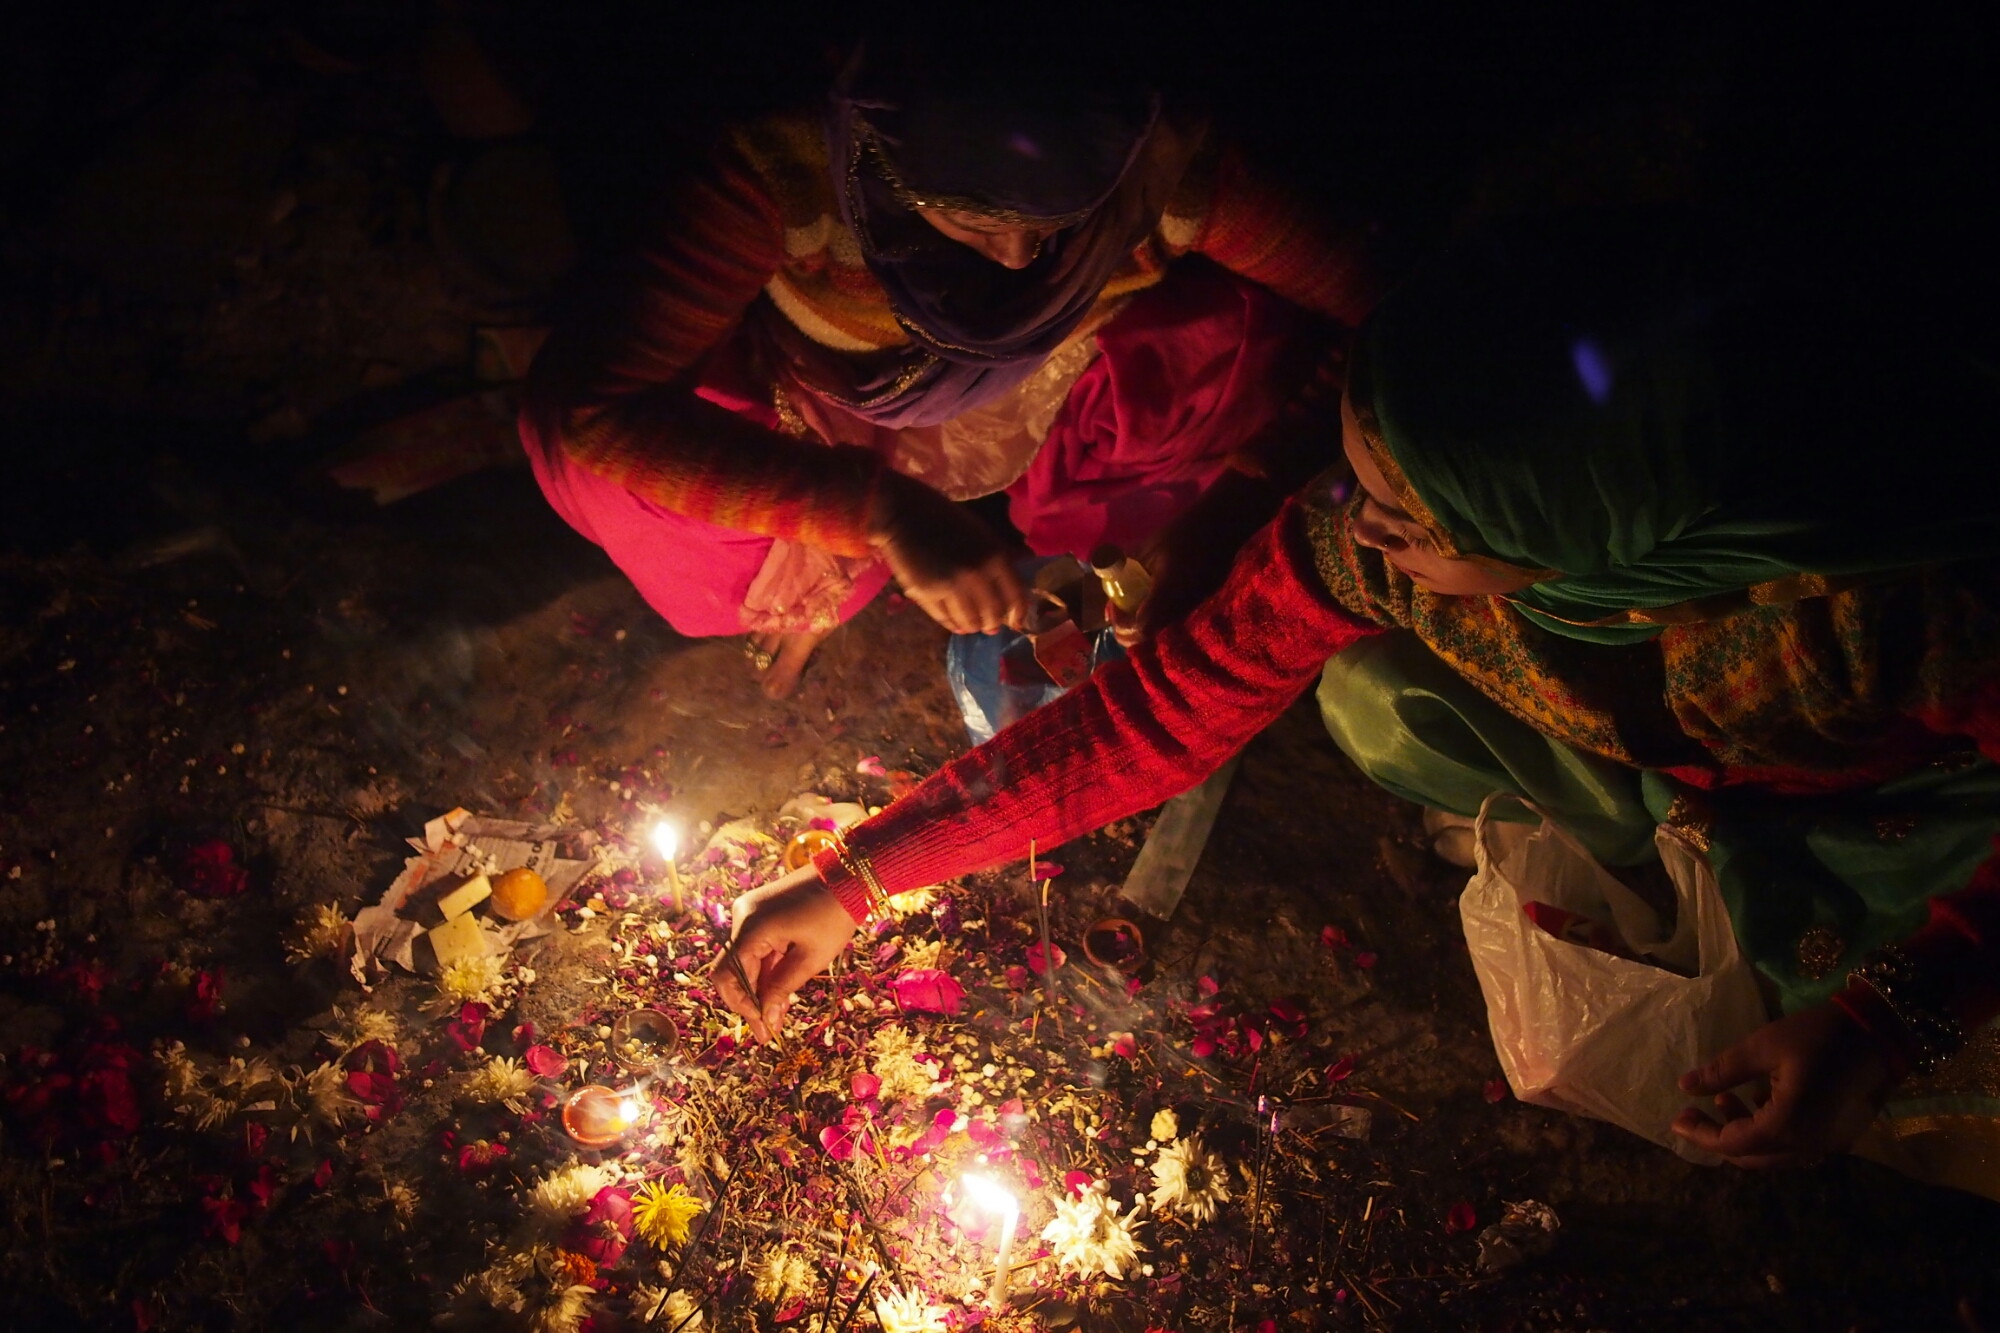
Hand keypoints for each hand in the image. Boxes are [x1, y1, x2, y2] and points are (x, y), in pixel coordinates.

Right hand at [711, 866, 854, 1043]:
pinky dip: (766, 970)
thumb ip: (783, 987)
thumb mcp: (811, 957)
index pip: (729, 975)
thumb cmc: (834, 915)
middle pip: (732, 969)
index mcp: (752, 927)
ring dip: (759, 988)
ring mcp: (750, 912)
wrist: (848, 874)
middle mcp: (743, 917)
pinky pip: (756, 947)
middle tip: (767, 1030)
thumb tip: (766, 1017)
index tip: (762, 1029)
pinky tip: (779, 993)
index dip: (743, 1006)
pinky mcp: (761, 913)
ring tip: (777, 1017)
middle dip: (749, 1001)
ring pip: (745, 960)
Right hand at [870, 473, 1026, 634]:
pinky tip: (955, 623)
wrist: (903, 514)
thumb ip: (1001, 555)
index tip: (1015, 622)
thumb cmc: (945, 519)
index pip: (1016, 596)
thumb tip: (1021, 572)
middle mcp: (977, 574)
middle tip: (989, 626)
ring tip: (971, 625)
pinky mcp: (927, 594)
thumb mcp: (981, 533)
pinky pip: (945, 619)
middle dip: (992, 623)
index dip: (1018, 614)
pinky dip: (952, 623)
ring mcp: (951, 586)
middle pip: (993, 614)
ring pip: (969, 621)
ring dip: (972, 626)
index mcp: (995, 556)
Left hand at [1671, 1002, 1893, 1166]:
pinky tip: (1759, 1099)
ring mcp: (1827, 1145)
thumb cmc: (1818, 1036)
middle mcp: (1807, 1146)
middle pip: (1751, 1157)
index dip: (1701, 1134)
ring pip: (1773, 1154)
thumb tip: (1685, 1085)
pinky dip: (1769, 1131)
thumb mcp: (1763, 1046)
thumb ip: (1723, 1071)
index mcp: (1787, 1127)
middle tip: (1694, 1111)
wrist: (1881, 1032)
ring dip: (1744, 1132)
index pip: (1732, 1144)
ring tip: (1724, 1097)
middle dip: (1718, 1136)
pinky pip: (1795, 1145)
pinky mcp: (1839, 1136)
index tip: (1677, 1118)